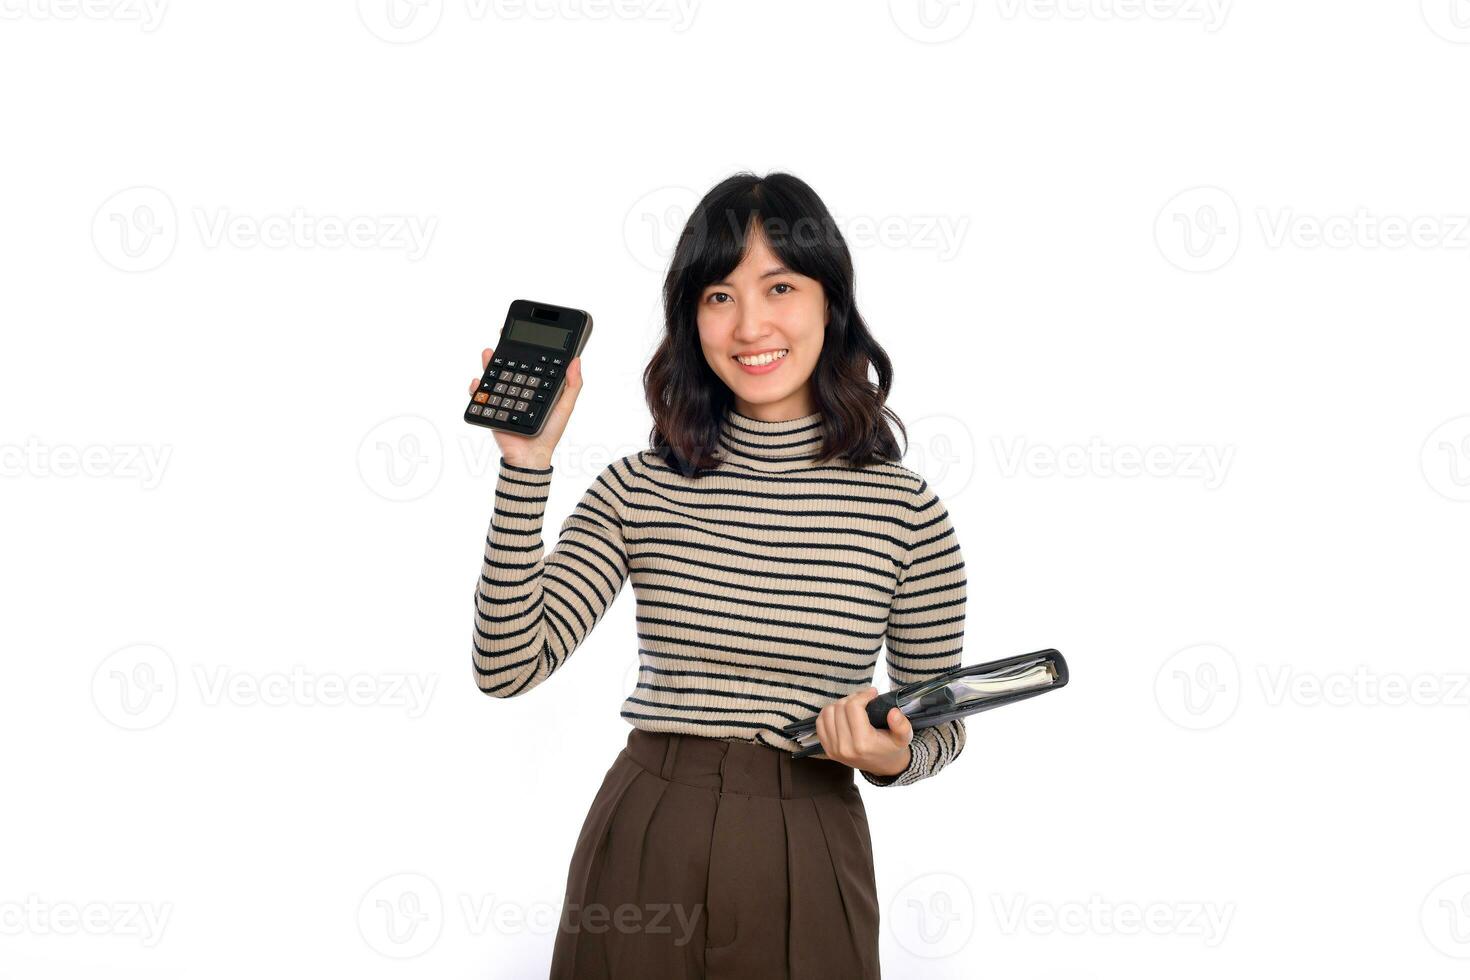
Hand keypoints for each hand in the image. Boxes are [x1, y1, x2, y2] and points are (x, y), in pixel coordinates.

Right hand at [468, 346, 583, 469]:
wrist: (531, 457)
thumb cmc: (550, 433)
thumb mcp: (565, 407)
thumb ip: (572, 385)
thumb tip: (576, 360)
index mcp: (536, 387)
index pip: (530, 364)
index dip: (527, 349)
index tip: (525, 333)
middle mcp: (519, 390)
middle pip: (509, 366)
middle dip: (503, 351)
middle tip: (501, 336)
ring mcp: (504, 400)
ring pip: (493, 378)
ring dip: (488, 364)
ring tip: (488, 352)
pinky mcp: (491, 411)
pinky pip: (481, 398)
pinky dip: (477, 389)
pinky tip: (478, 382)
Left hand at [810, 687, 912, 777]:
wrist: (883, 767)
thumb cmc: (892, 748)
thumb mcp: (904, 737)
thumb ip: (902, 725)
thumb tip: (893, 712)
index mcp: (863, 743)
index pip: (853, 708)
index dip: (863, 695)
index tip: (873, 693)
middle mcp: (845, 747)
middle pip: (840, 708)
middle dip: (853, 698)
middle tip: (864, 699)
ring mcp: (834, 749)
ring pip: (827, 712)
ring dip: (840, 705)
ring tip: (853, 706)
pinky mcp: (827, 749)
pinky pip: (820, 723)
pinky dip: (829, 714)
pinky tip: (842, 714)